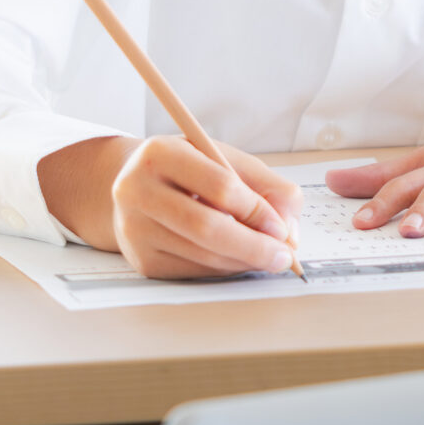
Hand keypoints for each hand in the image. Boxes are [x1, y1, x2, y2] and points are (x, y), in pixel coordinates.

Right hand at [41, 134, 303, 278]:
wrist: (132, 187)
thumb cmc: (186, 171)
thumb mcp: (222, 159)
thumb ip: (265, 185)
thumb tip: (291, 227)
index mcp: (160, 153)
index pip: (219, 186)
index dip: (256, 209)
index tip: (282, 227)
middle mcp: (137, 190)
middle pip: (206, 227)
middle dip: (254, 246)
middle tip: (284, 256)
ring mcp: (134, 229)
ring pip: (202, 254)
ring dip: (244, 261)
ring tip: (268, 256)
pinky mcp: (140, 260)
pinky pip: (194, 270)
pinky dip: (225, 268)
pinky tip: (239, 260)